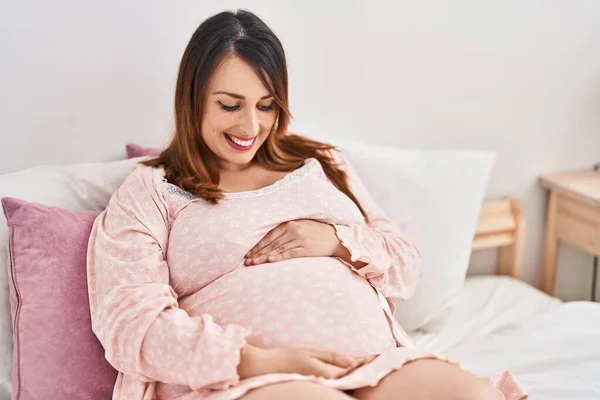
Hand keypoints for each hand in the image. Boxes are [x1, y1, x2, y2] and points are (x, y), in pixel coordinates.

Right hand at [237, 344, 366, 379]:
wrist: (265, 367)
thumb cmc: (286, 356)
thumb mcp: (310, 352)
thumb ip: (332, 357)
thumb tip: (352, 362)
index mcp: (325, 373)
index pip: (349, 370)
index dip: (360, 363)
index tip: (371, 357)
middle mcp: (323, 381)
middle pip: (345, 376)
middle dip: (355, 368)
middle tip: (368, 359)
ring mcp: (317, 383)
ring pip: (337, 378)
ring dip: (346, 371)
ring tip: (356, 364)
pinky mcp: (311, 382)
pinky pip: (329, 379)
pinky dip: (336, 374)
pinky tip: (339, 369)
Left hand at [245, 220, 342, 264]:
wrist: (335, 237)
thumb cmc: (316, 231)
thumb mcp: (300, 225)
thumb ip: (286, 230)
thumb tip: (269, 241)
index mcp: (289, 224)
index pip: (269, 236)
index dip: (258, 245)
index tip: (248, 253)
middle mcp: (293, 230)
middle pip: (271, 243)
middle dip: (258, 253)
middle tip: (247, 261)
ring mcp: (300, 240)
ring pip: (278, 249)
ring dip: (264, 257)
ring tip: (254, 263)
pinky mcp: (306, 249)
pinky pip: (289, 254)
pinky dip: (279, 257)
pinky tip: (269, 260)